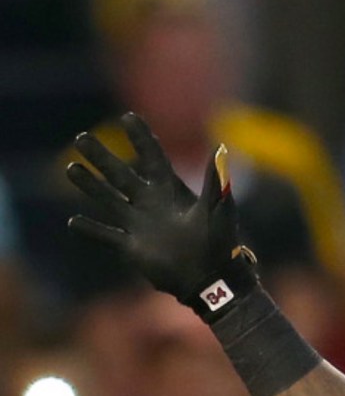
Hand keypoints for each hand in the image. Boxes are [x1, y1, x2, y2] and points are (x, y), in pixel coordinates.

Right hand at [66, 112, 256, 317]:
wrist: (212, 278)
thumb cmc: (221, 243)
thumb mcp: (219, 209)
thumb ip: (216, 181)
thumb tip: (221, 147)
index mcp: (171, 191)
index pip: (152, 157)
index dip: (141, 138)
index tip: (128, 116)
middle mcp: (151, 203)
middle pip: (121, 174)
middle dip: (102, 157)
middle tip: (81, 137)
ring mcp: (139, 224)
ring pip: (108, 200)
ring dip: (90, 186)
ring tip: (71, 168)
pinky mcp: (132, 247)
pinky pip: (106, 235)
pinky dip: (90, 230)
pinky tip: (72, 221)